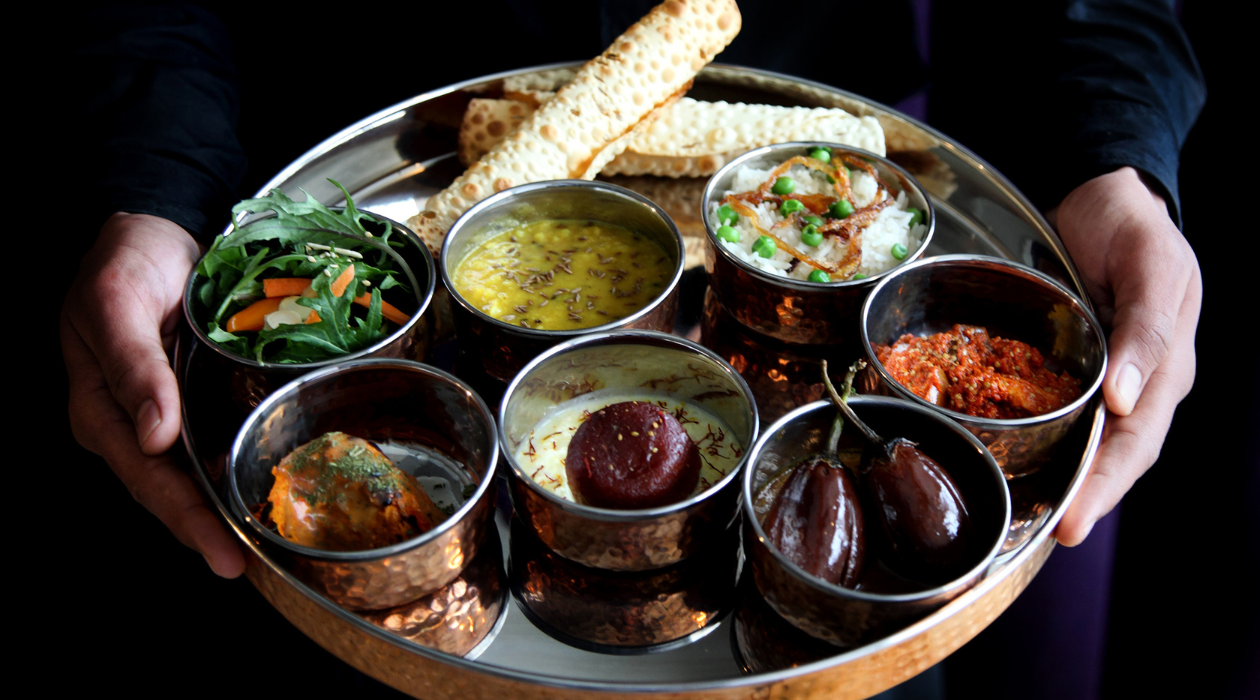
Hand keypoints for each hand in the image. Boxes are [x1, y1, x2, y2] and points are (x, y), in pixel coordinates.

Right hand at [62, 213, 244, 576]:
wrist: (153, 227)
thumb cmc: (125, 260)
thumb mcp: (117, 302)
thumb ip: (133, 365)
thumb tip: (153, 435)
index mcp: (101, 408)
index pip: (147, 478)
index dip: (185, 519)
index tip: (222, 551)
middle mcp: (132, 420)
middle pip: (171, 488)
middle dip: (208, 529)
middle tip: (251, 563)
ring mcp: (166, 411)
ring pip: (196, 472)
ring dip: (227, 506)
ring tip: (268, 541)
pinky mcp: (196, 395)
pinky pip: (217, 440)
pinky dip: (240, 465)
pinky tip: (270, 483)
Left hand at [1051, 167, 1200, 545]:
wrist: (1105, 194)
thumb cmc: (1134, 227)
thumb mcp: (1151, 266)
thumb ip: (1145, 330)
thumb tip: (1126, 402)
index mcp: (1165, 367)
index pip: (1137, 442)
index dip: (1105, 485)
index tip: (1073, 522)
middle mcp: (1137, 381)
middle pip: (1113, 454)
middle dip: (1084, 497)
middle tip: (1050, 534)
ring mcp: (1106, 374)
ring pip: (1085, 439)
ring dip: (1061, 476)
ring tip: (1028, 514)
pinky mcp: (1073, 362)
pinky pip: (1058, 407)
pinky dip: (1040, 436)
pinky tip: (1013, 457)